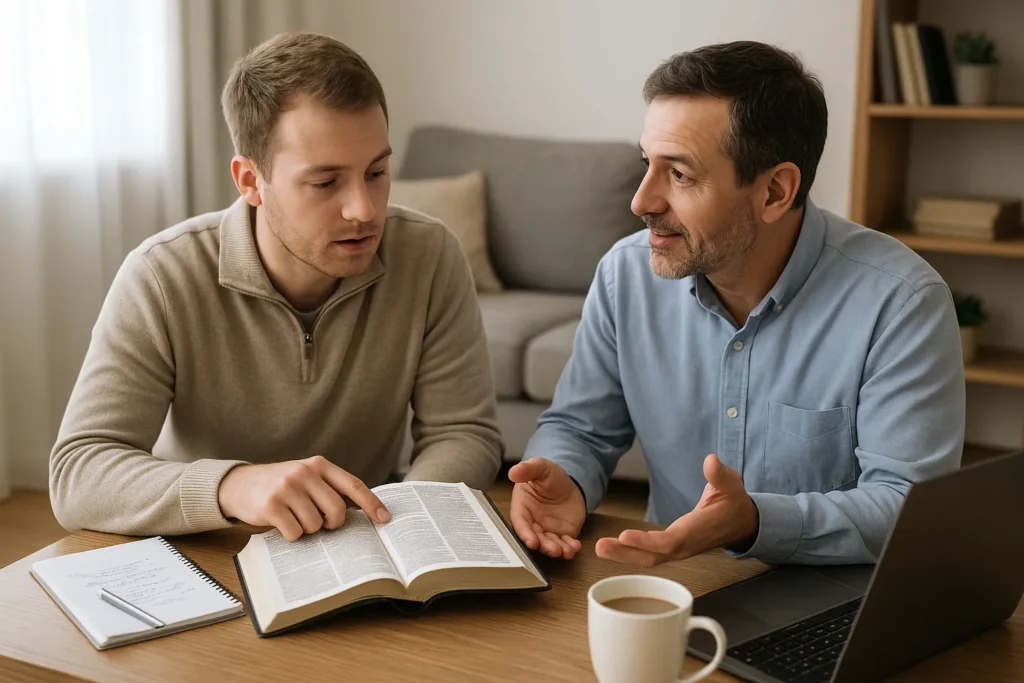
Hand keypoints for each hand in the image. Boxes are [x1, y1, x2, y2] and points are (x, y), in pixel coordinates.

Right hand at [218, 455, 389, 540]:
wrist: (240, 484)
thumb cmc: (281, 485)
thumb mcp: (306, 477)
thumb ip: (329, 488)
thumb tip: (363, 512)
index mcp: (319, 464)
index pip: (353, 484)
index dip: (372, 503)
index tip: (385, 519)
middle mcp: (304, 472)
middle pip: (336, 510)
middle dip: (332, 523)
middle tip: (321, 523)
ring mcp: (287, 488)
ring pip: (315, 524)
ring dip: (308, 529)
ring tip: (295, 518)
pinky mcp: (271, 505)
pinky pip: (295, 532)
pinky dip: (292, 535)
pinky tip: (282, 524)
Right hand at [508, 458, 585, 558]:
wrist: (569, 483)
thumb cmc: (549, 475)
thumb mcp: (540, 467)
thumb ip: (527, 469)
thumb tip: (512, 472)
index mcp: (522, 508)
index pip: (520, 524)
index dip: (525, 534)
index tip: (531, 541)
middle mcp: (533, 523)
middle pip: (535, 538)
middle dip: (543, 546)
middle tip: (552, 549)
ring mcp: (547, 530)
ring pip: (549, 545)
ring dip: (556, 550)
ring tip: (565, 551)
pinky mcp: (562, 534)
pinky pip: (565, 544)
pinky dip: (569, 548)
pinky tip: (575, 547)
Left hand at [596, 454, 757, 566]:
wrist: (742, 522)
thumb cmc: (734, 502)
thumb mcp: (731, 484)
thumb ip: (720, 475)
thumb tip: (711, 461)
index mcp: (698, 530)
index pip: (671, 540)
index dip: (648, 541)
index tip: (624, 535)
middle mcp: (686, 544)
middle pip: (654, 556)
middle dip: (626, 553)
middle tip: (600, 546)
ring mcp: (679, 549)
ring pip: (649, 558)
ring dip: (623, 555)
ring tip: (600, 548)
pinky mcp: (673, 548)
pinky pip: (650, 555)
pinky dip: (630, 553)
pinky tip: (612, 547)